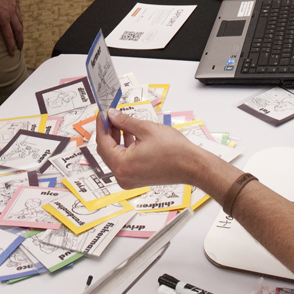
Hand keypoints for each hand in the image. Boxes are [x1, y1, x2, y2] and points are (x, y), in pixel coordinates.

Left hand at [0, 0, 22, 54]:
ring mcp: (14, 6)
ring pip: (20, 20)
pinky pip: (18, 11)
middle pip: (18, 30)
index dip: (10, 45)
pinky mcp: (14, 0)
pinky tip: (17, 17)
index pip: (9, 35)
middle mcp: (11, 14)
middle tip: (20, 47)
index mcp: (4, 18)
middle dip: (20, 40)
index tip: (12, 53)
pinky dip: (19, 17)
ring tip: (20, 35)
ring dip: (21, 29)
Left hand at [95, 109, 212, 189]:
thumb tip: (113, 115)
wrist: (192, 166)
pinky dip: (125, 148)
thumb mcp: (146, 129)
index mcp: (122, 165)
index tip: (102, 114)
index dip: (101, 125)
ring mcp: (129, 179)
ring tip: (122, 123)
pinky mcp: (137, 179)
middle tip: (111, 116)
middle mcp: (123, 175)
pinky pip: (124, 162)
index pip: (103, 142)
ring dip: (116, 139)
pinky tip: (130, 135)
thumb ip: (125, 121)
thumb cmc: (174, 152)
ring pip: (115, 156)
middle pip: (106, 150)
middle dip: (108, 132)